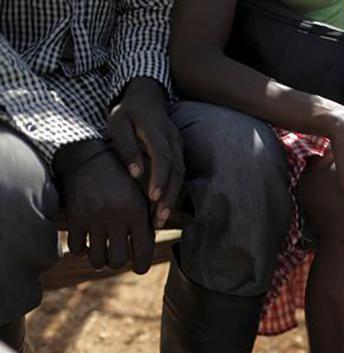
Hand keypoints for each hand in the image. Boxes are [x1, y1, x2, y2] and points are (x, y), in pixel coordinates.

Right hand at [55, 141, 154, 272]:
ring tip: (102, 255)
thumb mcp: (140, 195)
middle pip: (118, 260)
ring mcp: (94, 220)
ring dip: (100, 261)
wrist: (88, 157)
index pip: (143, 252)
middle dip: (119, 263)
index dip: (142, 266)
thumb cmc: (121, 179)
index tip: (139, 269)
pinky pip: (76, 248)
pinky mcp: (75, 218)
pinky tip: (85, 245)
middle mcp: (116, 219)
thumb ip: (147, 220)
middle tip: (117, 257)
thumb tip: (148, 248)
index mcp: (136, 213)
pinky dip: (81, 251)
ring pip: (97, 259)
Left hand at [108, 77, 183, 228]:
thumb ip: (126, 147)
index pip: (163, 157)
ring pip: (181, 176)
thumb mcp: (118, 123)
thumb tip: (135, 173)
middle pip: (177, 171)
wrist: (146, 98)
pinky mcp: (179, 154)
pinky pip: (179, 175)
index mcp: (157, 131)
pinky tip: (162, 209)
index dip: (160, 178)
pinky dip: (173, 193)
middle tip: (159, 219)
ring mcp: (179, 147)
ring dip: (173, 199)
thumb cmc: (128, 113)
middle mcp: (173, 140)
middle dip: (169, 197)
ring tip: (160, 220)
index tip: (153, 197)